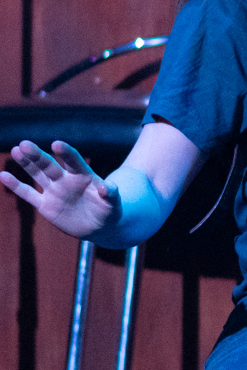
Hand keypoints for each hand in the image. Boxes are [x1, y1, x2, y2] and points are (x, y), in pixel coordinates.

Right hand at [1, 139, 121, 238]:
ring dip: (27, 164)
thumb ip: (111, 193)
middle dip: (38, 155)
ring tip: (16, 150)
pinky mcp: (46, 205)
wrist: (100, 226)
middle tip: (24, 143)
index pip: (74, 162)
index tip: (57, 144)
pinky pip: (29, 194)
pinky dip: (16, 186)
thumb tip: (108, 186)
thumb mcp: (113, 203)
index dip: (66, 153)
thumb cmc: (110, 211)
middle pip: (50, 165)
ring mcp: (55, 191)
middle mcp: (66, 180)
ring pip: (37, 175)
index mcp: (84, 176)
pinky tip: (4, 175)